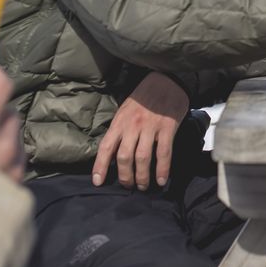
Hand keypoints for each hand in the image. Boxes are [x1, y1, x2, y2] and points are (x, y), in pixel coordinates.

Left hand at [94, 71, 189, 188]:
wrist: (166, 80)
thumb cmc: (144, 97)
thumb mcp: (125, 110)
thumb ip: (120, 130)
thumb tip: (114, 153)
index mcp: (119, 122)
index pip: (106, 147)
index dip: (101, 166)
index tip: (98, 182)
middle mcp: (132, 125)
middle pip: (124, 157)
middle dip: (125, 176)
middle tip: (128, 186)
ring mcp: (150, 127)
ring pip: (142, 158)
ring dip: (142, 176)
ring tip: (143, 186)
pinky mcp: (167, 128)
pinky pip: (164, 153)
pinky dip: (162, 169)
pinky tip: (161, 180)